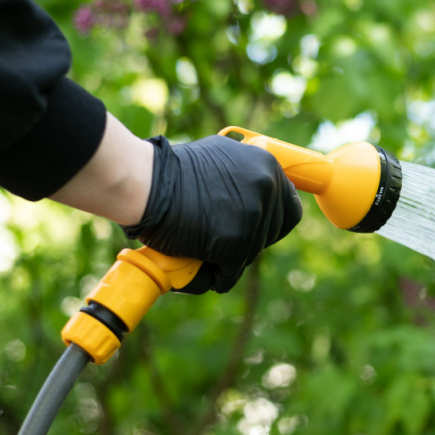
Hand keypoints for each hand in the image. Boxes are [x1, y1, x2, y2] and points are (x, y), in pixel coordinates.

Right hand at [123, 135, 302, 292]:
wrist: (145, 182)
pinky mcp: (236, 242)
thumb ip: (244, 173)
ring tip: (211, 254)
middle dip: (253, 239)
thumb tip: (258, 192)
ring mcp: (253, 215)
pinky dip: (221, 277)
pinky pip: (233, 271)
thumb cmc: (172, 171)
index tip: (260, 228)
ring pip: (253, 252)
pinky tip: (209, 273)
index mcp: (266, 165)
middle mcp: (267, 187)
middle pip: (274, 231)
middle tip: (229, 241)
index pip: (289, 207)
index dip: (274, 221)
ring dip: (234, 258)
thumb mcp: (221, 157)